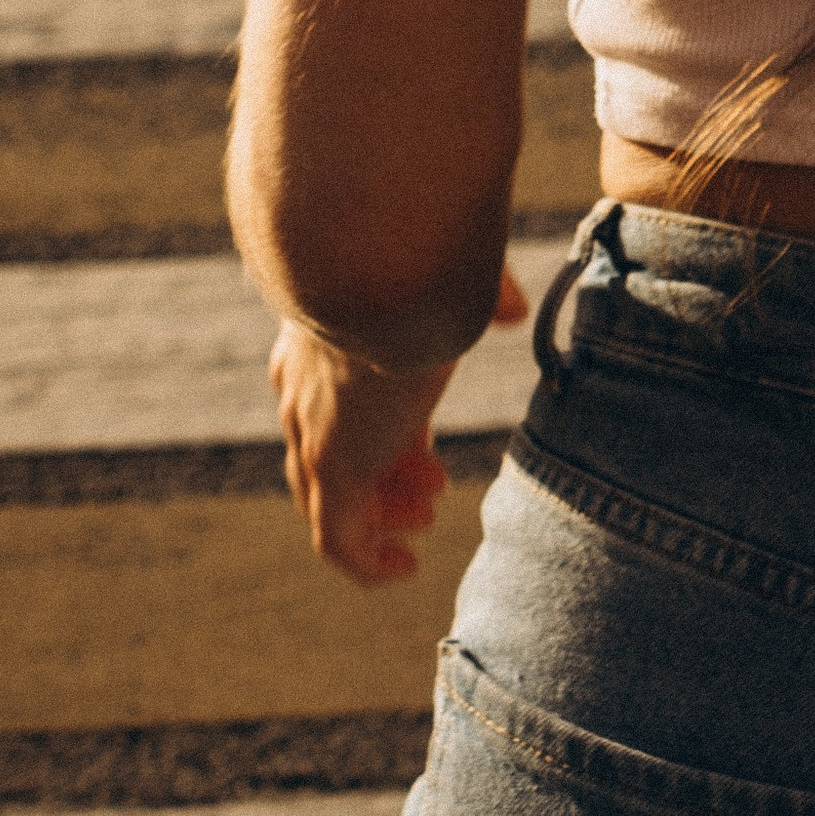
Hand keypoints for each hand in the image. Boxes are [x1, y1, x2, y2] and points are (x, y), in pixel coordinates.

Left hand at [271, 262, 530, 585]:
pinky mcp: (331, 467)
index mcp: (321, 338)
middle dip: (386, 478)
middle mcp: (303, 389)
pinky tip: (404, 567)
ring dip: (383, 514)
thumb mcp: (451, 272)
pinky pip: (337, 541)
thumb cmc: (420, 248)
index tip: (430, 458)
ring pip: (329, 499)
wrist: (375, 258)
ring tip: (428, 514)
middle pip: (330, 455)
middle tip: (434, 485)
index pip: (341, 406)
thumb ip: (479, 291)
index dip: (389, 436)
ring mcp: (312, 432)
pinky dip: (368, 561)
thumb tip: (511, 309)